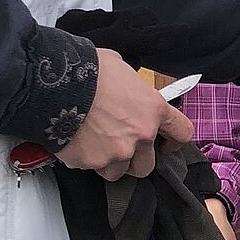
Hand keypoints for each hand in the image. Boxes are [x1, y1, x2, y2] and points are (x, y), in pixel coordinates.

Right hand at [57, 48, 193, 177]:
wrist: (57, 82)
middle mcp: (141, 134)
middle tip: (117, 147)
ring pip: (118, 171)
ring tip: (93, 144)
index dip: (174, 142)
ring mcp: (118, 152)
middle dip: (134, 159)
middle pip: (147, 165)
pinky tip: (76, 142)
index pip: (182, 132)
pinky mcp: (93, 162)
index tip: (165, 145)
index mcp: (153, 109)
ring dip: (109, 162)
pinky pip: (92, 168)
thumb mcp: (120, 68)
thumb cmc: (89, 70)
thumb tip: (126, 89)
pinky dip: (85, 159)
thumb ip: (131, 87)